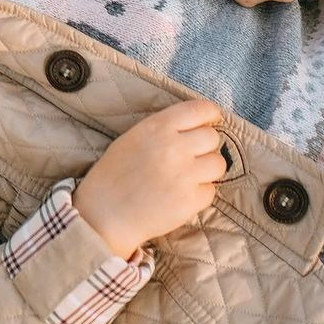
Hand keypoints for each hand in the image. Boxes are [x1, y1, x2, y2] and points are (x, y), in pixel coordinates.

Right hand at [73, 100, 223, 258]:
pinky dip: (199, 193)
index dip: (210, 114)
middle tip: (191, 155)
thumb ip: (164, 129)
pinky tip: (179, 195)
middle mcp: (174, 147)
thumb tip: (195, 126)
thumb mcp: (133, 138)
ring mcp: (184, 175)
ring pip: (218, 164)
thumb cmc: (115, 174)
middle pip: (212, 138)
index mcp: (157, 127)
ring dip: (206, 169)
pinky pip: (210, 191)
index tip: (210, 120)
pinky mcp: (191, 201)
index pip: (200, 110)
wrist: (105, 213)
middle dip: (205, 146)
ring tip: (187, 176)